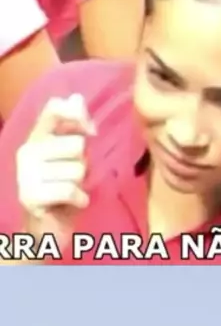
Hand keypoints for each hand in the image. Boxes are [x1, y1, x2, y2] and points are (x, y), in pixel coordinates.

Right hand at [16, 94, 95, 251]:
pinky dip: (79, 199)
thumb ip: (74, 126)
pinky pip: (70, 189)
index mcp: (37, 136)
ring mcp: (25, 174)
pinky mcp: (29, 196)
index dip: (78, 114)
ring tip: (69, 190)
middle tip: (72, 176)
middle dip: (84, 163)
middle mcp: (26, 151)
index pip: (53, 108)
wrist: (47, 229)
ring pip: (77, 169)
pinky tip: (73, 203)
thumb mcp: (71, 154)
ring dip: (81, 183)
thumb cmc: (63, 186)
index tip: (91, 130)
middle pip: (77, 144)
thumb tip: (76, 97)